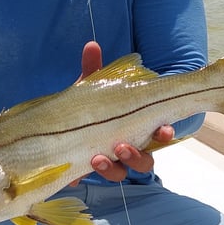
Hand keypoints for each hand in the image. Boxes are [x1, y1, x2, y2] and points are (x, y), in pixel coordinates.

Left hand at [78, 41, 174, 182]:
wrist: (59, 128)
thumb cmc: (88, 108)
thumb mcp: (91, 89)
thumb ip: (94, 70)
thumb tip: (91, 46)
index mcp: (133, 128)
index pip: (157, 136)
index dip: (163, 135)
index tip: (164, 129)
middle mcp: (126, 148)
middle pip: (144, 162)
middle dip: (137, 157)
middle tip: (123, 146)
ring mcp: (108, 163)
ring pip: (120, 173)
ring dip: (112, 168)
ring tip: (99, 158)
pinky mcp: (85, 171)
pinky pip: (88, 179)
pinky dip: (83, 175)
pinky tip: (77, 171)